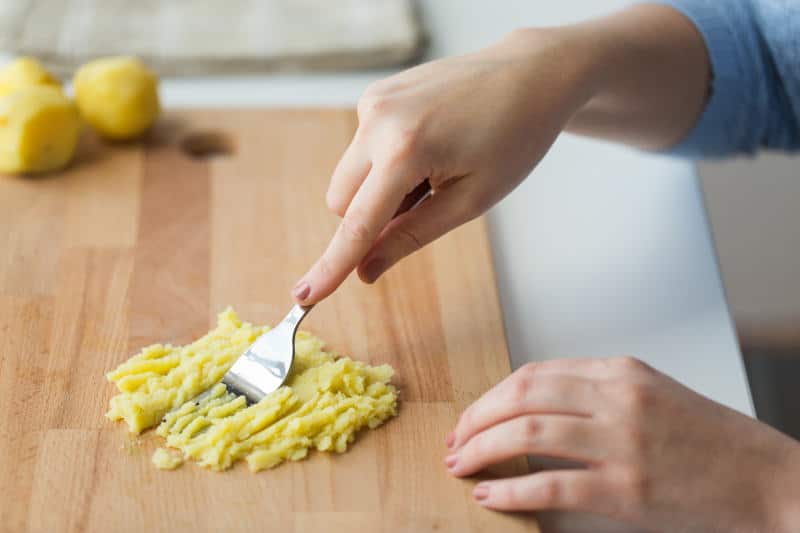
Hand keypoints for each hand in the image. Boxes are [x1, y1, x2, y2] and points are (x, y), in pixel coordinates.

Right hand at [291, 27, 598, 303]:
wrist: (530, 75)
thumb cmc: (513, 138)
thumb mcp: (470, 199)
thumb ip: (411, 236)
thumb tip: (366, 271)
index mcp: (405, 150)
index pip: (358, 224)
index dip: (331, 266)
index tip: (303, 297)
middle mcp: (377, 120)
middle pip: (341, 202)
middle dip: (370, 218)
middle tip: (427, 201)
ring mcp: (373, 101)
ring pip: (349, 177)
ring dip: (379, 190)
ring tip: (433, 168)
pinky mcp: (375, 94)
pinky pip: (362, 149)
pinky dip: (385, 162)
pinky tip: (426, 145)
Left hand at [445, 357, 799, 532]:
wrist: (768, 479)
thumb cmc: (710, 441)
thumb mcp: (652, 395)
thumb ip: (597, 393)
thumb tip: (535, 408)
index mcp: (621, 372)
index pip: (535, 374)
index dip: (493, 396)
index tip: (472, 416)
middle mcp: (618, 398)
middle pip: (522, 395)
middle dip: (477, 419)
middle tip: (455, 441)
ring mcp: (623, 442)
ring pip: (528, 432)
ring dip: (483, 449)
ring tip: (461, 465)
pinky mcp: (628, 489)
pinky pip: (552, 484)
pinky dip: (512, 490)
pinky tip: (490, 496)